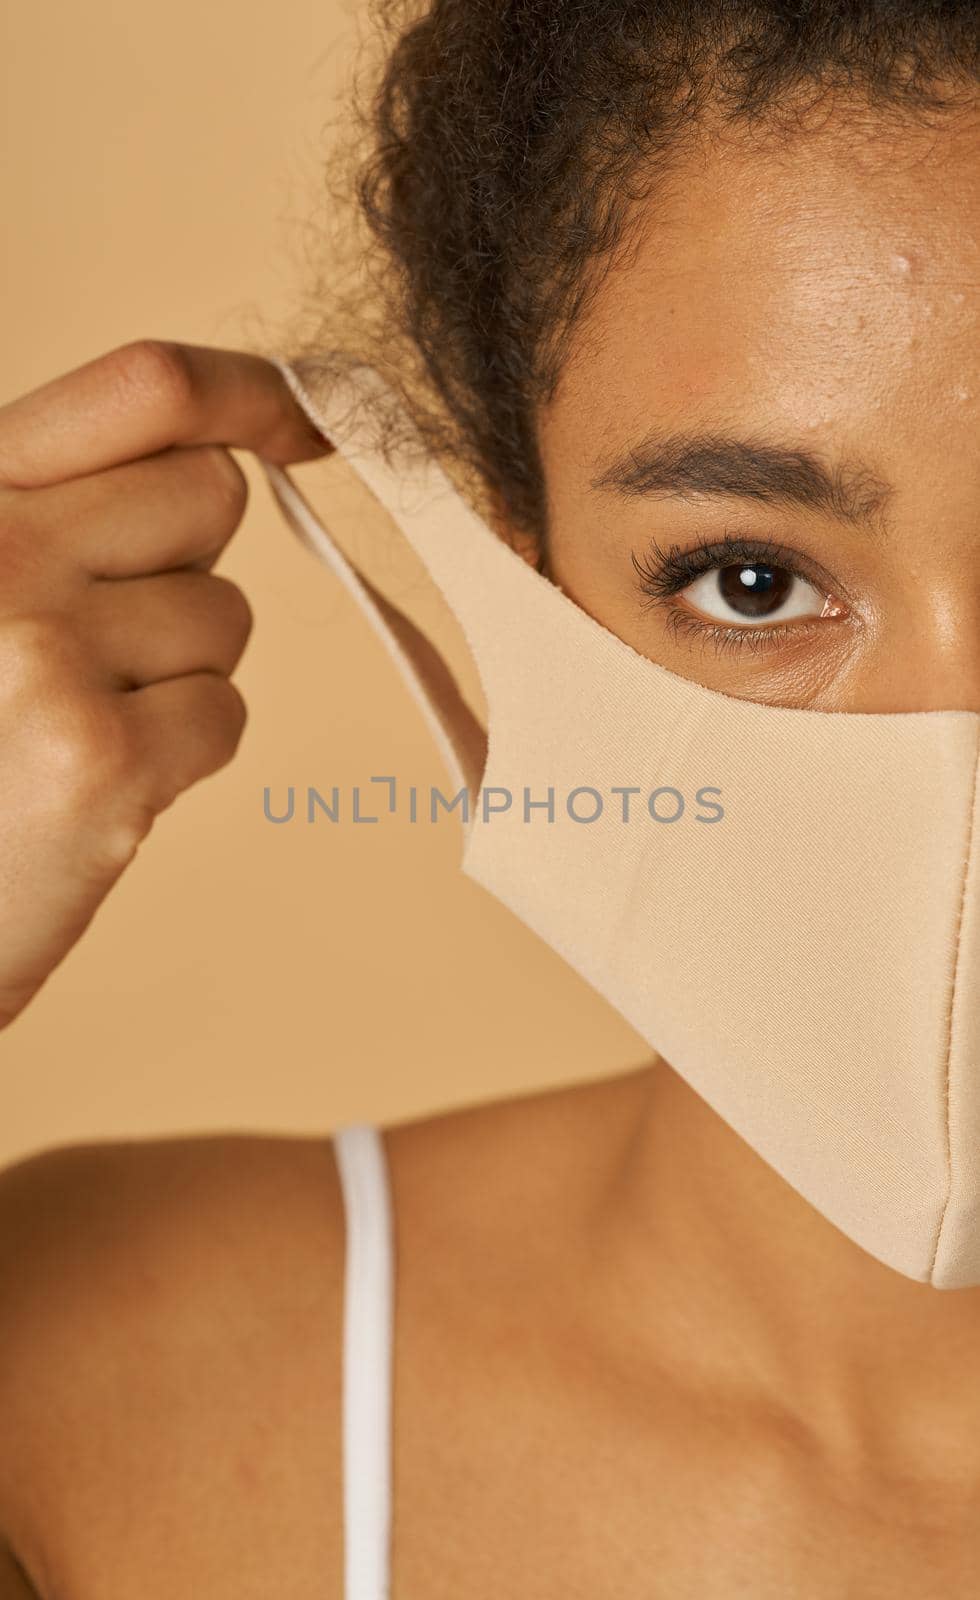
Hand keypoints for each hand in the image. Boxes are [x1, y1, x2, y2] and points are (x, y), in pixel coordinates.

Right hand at [0, 338, 331, 1030]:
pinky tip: (92, 776)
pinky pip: (223, 713)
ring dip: (174, 670)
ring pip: (226, 617)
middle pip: (211, 498)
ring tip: (73, 718)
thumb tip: (233, 450)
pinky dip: (176, 752)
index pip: (146, 387)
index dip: (249, 390)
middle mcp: (0, 550)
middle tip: (98, 636)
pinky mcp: (98, 759)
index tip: (306, 425)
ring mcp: (47, 650)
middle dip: (181, 564)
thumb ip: (62, 499)